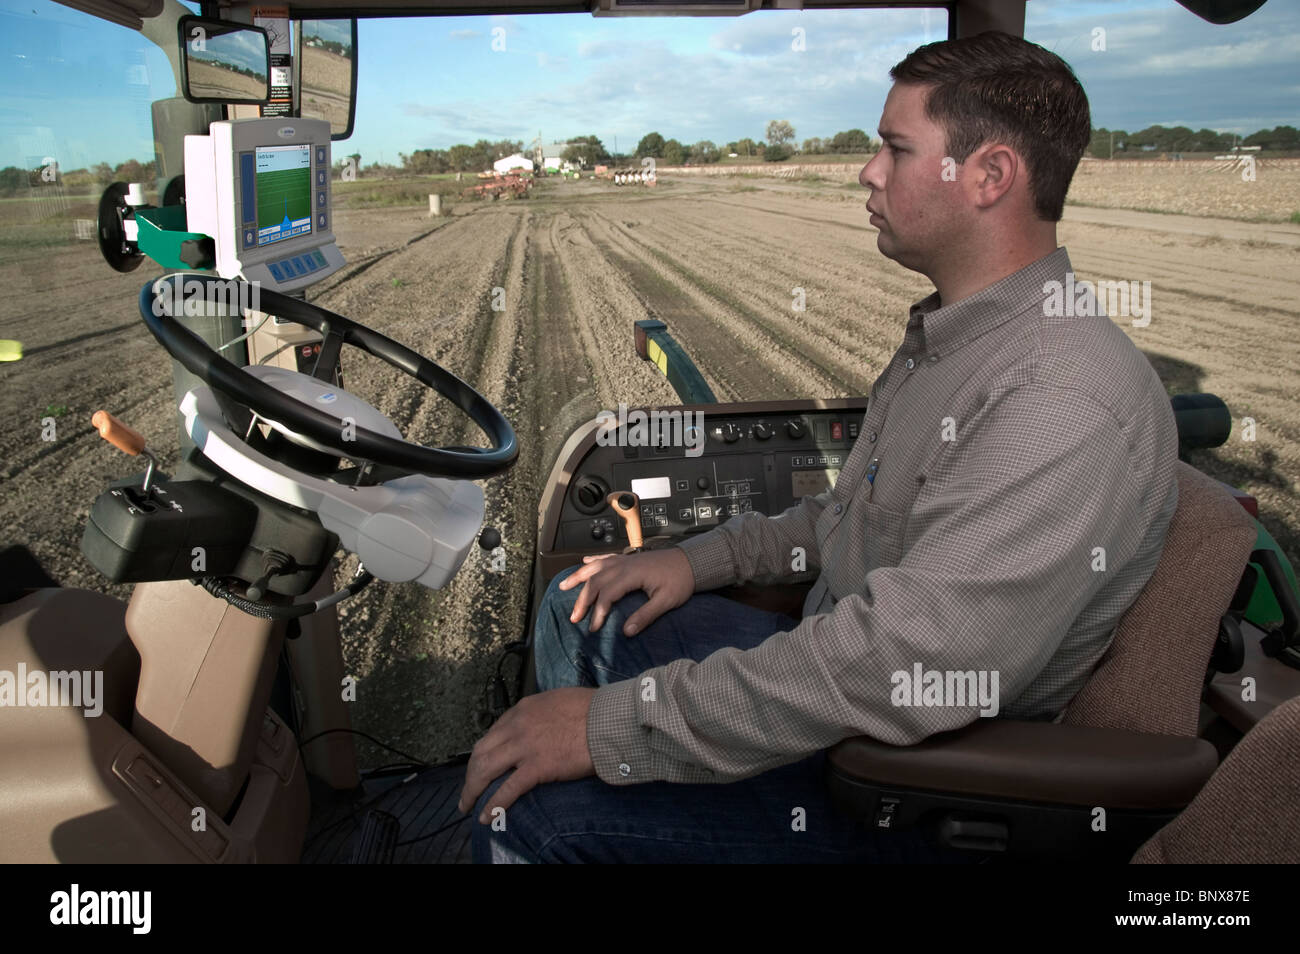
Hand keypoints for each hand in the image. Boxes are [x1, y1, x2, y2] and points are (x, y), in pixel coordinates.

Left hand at [458, 687, 596, 821]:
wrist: (608, 718)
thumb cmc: (593, 709)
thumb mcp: (559, 700)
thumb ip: (543, 713)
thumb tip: (542, 725)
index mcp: (523, 709)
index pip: (493, 733)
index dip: (483, 752)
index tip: (481, 765)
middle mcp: (517, 726)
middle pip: (481, 752)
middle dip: (470, 773)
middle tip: (468, 790)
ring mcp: (525, 747)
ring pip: (485, 770)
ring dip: (472, 790)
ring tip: (467, 805)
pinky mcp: (537, 767)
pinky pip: (507, 790)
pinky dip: (493, 805)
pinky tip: (485, 815)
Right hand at [560, 547, 694, 636]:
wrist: (692, 561)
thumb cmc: (680, 581)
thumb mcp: (666, 601)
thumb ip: (646, 616)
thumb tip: (627, 632)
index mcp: (632, 574)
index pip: (607, 594)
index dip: (597, 611)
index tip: (593, 628)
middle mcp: (624, 564)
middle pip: (595, 581)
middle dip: (582, 600)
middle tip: (573, 617)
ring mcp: (624, 559)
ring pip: (595, 567)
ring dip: (578, 577)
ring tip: (563, 586)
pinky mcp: (628, 558)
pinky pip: (604, 557)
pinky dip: (592, 561)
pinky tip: (583, 563)